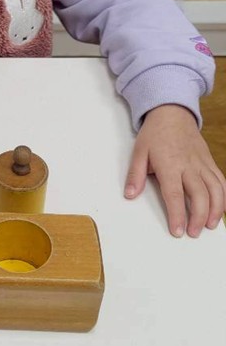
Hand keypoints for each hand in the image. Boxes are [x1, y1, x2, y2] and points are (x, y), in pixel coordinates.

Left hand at [124, 104, 225, 236]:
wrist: (173, 112)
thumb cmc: (155, 134)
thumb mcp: (139, 152)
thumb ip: (135, 175)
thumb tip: (130, 195)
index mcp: (169, 164)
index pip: (174, 194)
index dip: (177, 214)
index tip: (178, 231)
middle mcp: (189, 165)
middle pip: (199, 195)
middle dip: (198, 217)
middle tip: (193, 233)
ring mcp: (202, 163)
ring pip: (215, 189)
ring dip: (215, 210)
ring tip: (210, 226)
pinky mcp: (210, 161)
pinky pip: (221, 180)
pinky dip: (223, 196)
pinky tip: (219, 209)